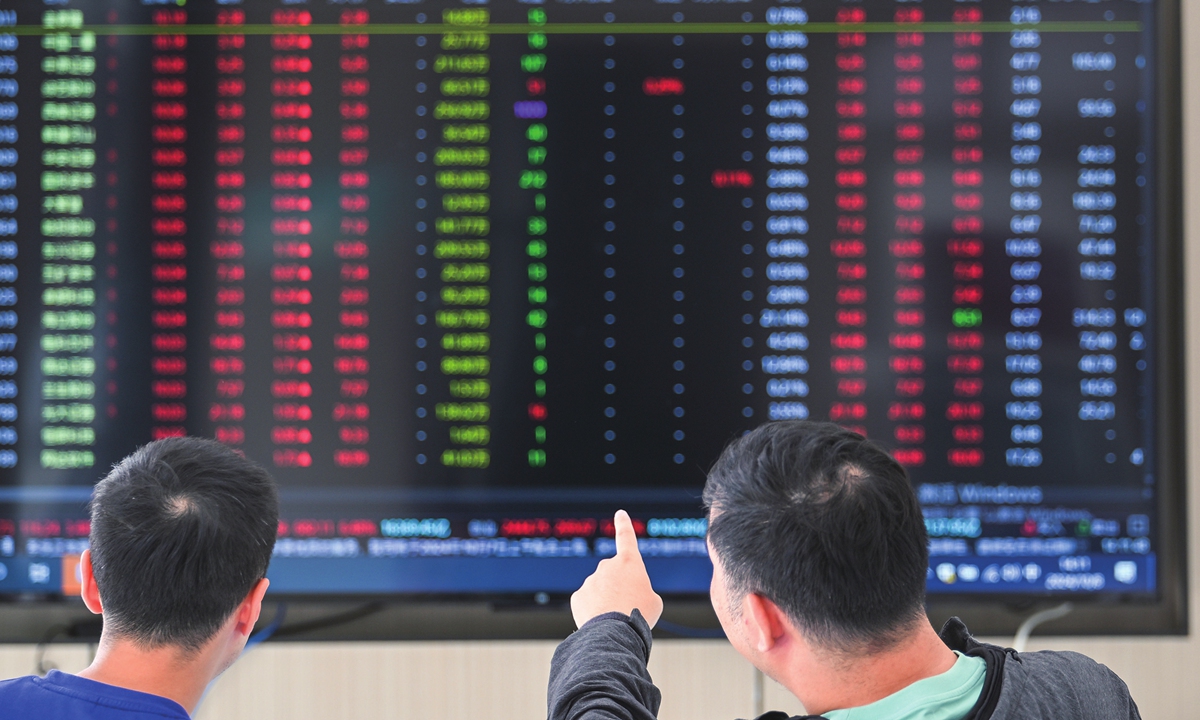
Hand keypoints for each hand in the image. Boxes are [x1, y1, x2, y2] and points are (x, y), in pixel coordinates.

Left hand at [571, 510, 663, 628]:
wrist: (616, 632)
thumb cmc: (639, 615)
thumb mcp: (653, 602)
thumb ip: (640, 591)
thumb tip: (627, 596)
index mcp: (630, 563)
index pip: (627, 538)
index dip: (624, 525)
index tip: (620, 514)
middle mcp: (608, 566)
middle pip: (614, 575)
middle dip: (618, 588)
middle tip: (627, 607)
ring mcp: (591, 580)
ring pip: (600, 590)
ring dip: (606, 602)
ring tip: (615, 619)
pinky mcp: (579, 595)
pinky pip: (587, 602)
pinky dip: (593, 611)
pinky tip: (600, 622)